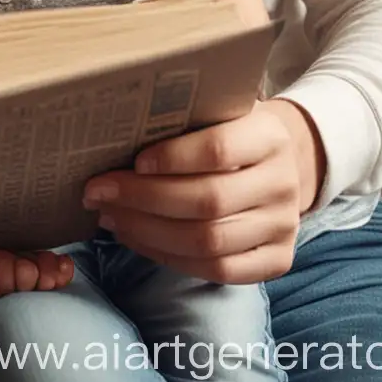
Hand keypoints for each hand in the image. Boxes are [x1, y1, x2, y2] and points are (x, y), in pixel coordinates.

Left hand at [82, 99, 322, 283]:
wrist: (282, 164)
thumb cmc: (230, 131)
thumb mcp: (218, 111)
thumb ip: (182, 118)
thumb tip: (115, 128)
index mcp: (269, 137)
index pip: (218, 150)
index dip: (173, 158)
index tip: (133, 161)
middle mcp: (283, 184)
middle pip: (208, 200)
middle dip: (143, 198)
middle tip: (97, 191)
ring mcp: (284, 227)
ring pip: (209, 241)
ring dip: (148, 231)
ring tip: (109, 216)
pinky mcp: (278, 261)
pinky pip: (218, 271)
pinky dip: (169, 257)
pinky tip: (136, 239)